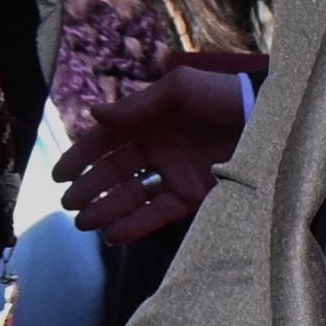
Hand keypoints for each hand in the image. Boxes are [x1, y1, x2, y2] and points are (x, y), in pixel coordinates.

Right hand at [57, 57, 253, 243]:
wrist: (266, 117)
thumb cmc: (220, 95)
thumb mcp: (178, 90)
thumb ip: (136, 106)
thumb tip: (94, 115)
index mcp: (147, 122)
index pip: (105, 143)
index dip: (80, 158)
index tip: (59, 176)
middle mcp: (156, 149)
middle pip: (114, 174)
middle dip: (89, 189)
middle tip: (70, 205)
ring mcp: (173, 173)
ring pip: (131, 197)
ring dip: (107, 210)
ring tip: (84, 224)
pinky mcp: (192, 195)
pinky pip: (158, 213)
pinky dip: (135, 225)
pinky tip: (113, 234)